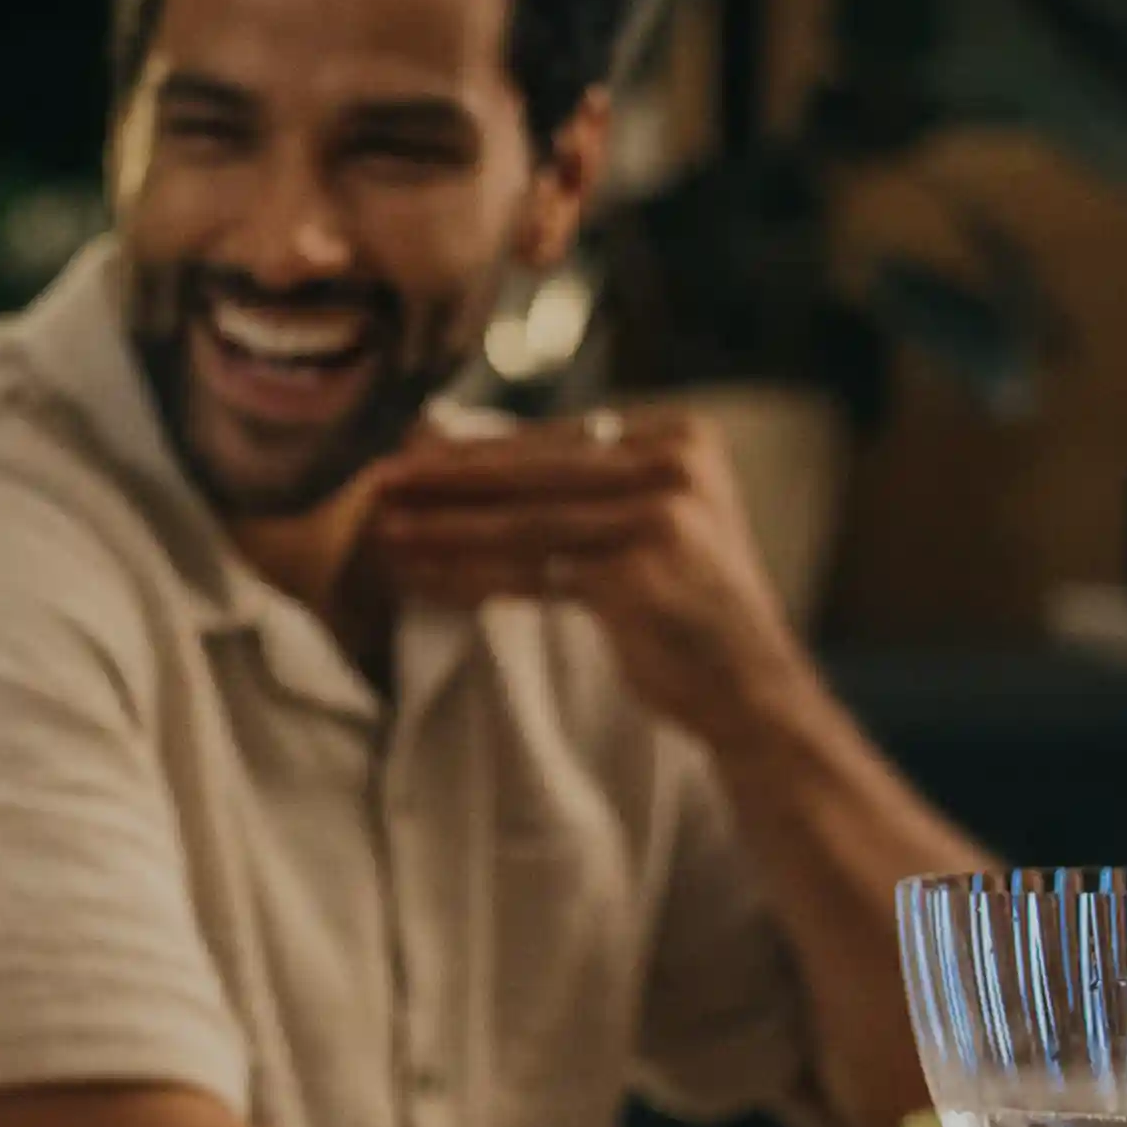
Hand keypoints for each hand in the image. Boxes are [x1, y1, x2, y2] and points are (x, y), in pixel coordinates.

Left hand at [361, 409, 808, 741]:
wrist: (750, 690)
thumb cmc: (689, 608)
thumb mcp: (653, 524)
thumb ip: (590, 486)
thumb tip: (477, 453)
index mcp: (684, 437)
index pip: (558, 441)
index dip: (479, 451)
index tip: (412, 457)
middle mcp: (678, 465)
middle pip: (535, 474)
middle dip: (448, 480)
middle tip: (375, 482)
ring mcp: (661, 517)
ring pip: (523, 523)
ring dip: (443, 528)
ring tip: (382, 533)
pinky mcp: (636, 574)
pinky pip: (530, 573)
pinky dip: (467, 576)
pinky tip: (418, 579)